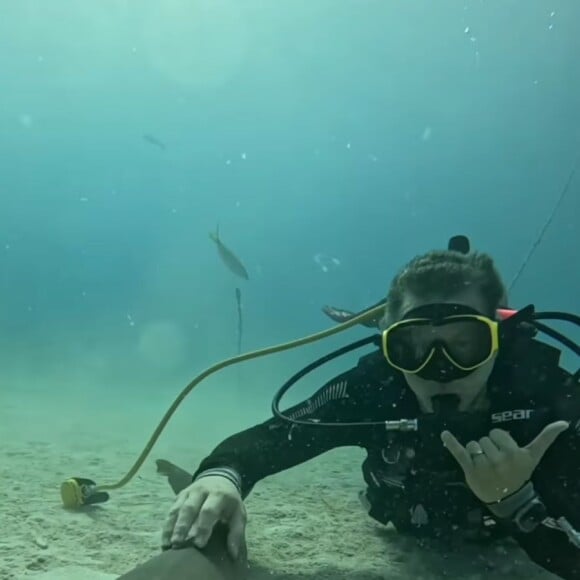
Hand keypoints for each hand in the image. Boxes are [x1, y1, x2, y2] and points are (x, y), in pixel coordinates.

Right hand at [161, 476, 246, 558]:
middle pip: (189, 508)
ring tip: (168, 545)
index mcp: (218, 494)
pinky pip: (171, 510)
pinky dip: (167, 526)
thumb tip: (233, 554)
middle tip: (178, 544)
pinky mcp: (179, 496)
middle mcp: (201, 491)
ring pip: (177, 509)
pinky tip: (165, 541)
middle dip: (182, 527)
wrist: (219, 477)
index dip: (203, 527)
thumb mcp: (238, 513)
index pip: (208, 510)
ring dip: (171, 527)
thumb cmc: (229, 501)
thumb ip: (236, 532)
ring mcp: (188, 492)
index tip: (199, 544)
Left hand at [441, 421, 568, 503]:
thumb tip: (563, 422)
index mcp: (514, 454)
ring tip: (484, 465)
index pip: (496, 433)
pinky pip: (459, 453)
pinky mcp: (470, 471)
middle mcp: (500, 460)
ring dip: (476, 452)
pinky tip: (444, 434)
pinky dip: (451, 443)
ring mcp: (484, 466)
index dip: (498, 440)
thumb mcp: (533, 456)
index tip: (503, 451)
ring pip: (473, 445)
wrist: (508, 498)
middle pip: (484, 439)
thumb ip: (546, 438)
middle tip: (495, 461)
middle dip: (487, 447)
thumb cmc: (519, 473)